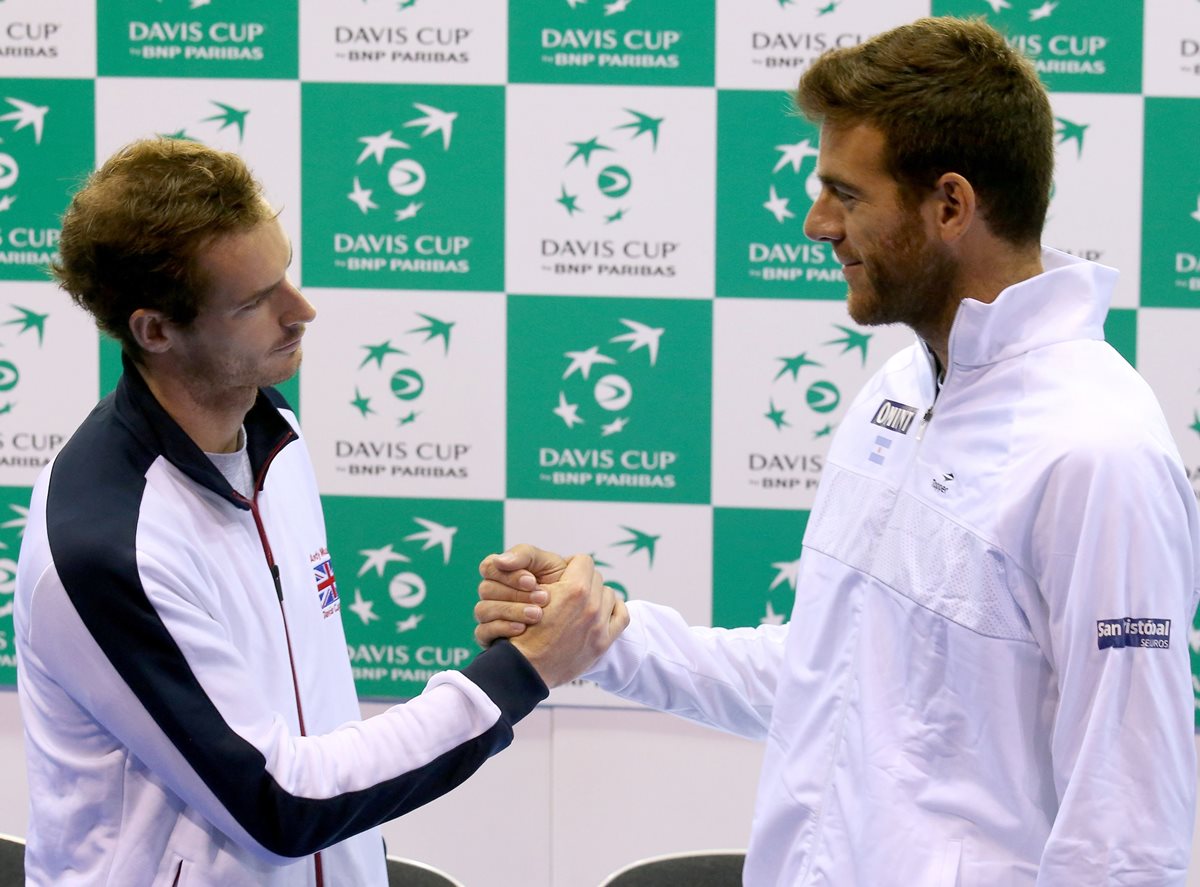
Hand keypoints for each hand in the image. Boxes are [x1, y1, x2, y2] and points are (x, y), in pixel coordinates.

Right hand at [475, 544, 568, 646]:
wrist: (573, 621)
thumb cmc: (560, 586)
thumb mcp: (549, 564)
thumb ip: (524, 555)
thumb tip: (500, 561)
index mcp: (504, 572)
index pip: (489, 567)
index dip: (509, 575)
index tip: (532, 581)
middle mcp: (493, 594)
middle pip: (486, 588)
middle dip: (516, 594)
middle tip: (544, 599)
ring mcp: (490, 616)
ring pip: (483, 610)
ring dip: (513, 610)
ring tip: (538, 615)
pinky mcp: (490, 637)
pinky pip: (483, 632)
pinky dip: (503, 628)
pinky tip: (522, 628)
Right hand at [502, 553, 627, 687]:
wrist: (525, 668)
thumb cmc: (522, 631)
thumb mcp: (531, 594)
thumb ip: (550, 577)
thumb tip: (564, 564)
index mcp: (574, 589)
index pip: (583, 560)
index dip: (571, 564)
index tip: (563, 574)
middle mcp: (591, 605)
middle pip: (596, 577)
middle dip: (582, 580)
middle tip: (569, 590)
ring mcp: (599, 625)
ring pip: (608, 594)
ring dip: (596, 595)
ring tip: (580, 604)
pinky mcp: (603, 642)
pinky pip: (622, 616)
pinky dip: (614, 609)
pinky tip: (602, 611)